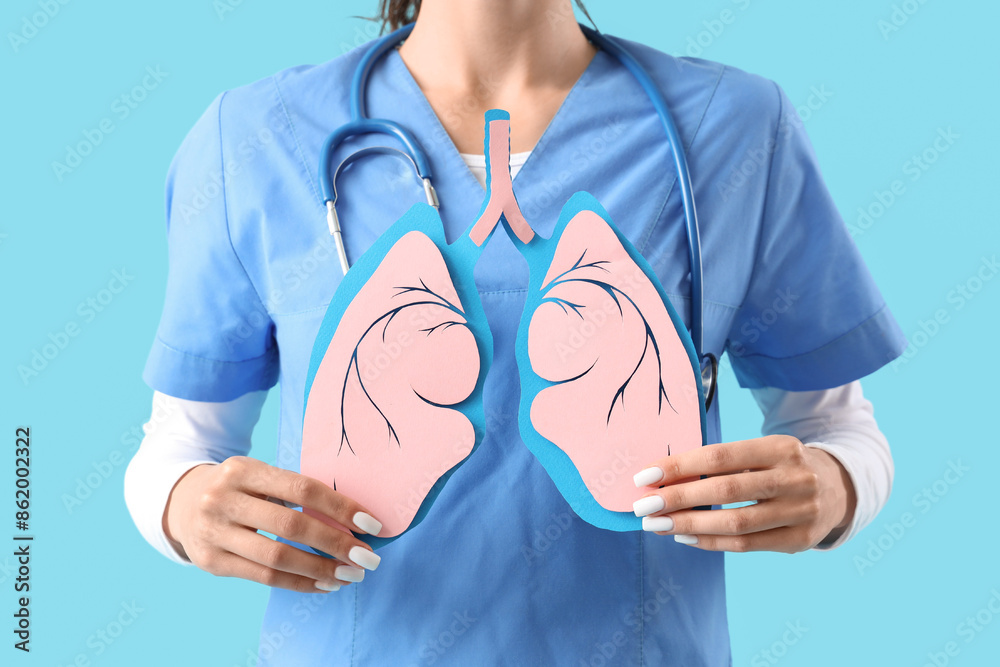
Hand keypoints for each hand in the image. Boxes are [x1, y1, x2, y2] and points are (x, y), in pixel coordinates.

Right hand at [163, 456, 383, 592]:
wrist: (182, 502)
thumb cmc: (240, 488)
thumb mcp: (260, 476)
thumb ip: (296, 492)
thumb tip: (353, 520)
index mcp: (244, 469)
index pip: (302, 489)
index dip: (340, 507)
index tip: (371, 524)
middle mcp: (224, 498)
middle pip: (291, 526)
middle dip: (336, 544)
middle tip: (367, 557)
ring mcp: (214, 532)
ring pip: (277, 557)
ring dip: (321, 569)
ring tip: (349, 575)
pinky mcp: (210, 562)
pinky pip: (264, 577)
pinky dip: (299, 583)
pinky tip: (323, 584)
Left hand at [632, 435, 856, 552]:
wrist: (839, 487)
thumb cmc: (780, 467)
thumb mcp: (761, 453)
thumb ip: (720, 464)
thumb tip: (663, 479)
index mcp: (780, 447)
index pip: (720, 455)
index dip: (679, 466)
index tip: (645, 476)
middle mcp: (795, 477)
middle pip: (725, 489)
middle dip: (677, 498)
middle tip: (643, 506)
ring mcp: (801, 511)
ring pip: (735, 522)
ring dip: (689, 524)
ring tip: (657, 524)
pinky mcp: (800, 540)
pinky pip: (747, 544)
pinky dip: (711, 542)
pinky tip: (684, 536)